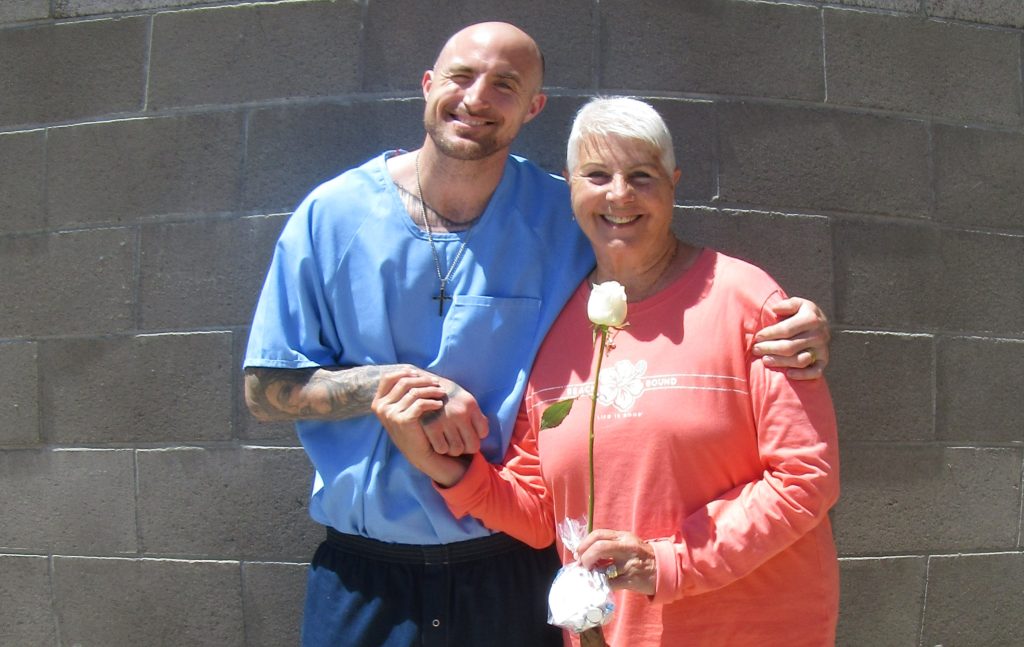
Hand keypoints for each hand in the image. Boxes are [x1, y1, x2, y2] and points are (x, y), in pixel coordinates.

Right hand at [371, 369, 487, 457]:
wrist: (420, 454)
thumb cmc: (414, 428)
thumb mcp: (403, 407)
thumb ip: (401, 391)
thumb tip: (410, 369)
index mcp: (378, 402)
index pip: (388, 377)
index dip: (404, 372)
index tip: (420, 373)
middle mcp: (381, 407)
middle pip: (403, 382)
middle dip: (423, 380)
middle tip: (437, 382)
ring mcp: (390, 414)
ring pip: (414, 392)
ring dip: (431, 390)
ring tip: (442, 393)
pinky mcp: (402, 420)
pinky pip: (420, 403)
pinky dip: (432, 402)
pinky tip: (440, 405)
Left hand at [576, 529, 656, 595]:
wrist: (664, 569)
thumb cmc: (641, 557)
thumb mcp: (628, 545)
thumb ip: (610, 545)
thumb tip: (585, 553)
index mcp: (623, 537)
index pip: (598, 534)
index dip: (584, 543)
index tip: (578, 553)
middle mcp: (627, 547)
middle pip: (598, 547)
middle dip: (585, 557)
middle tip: (582, 565)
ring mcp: (629, 564)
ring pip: (602, 567)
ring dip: (591, 572)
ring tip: (589, 575)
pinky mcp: (631, 579)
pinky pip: (610, 583)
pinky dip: (600, 584)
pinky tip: (599, 584)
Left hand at [752, 296, 830, 379]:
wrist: (822, 323)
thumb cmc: (803, 313)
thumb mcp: (798, 303)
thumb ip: (787, 304)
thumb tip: (775, 309)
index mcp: (811, 319)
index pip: (786, 330)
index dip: (770, 334)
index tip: (757, 337)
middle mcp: (819, 335)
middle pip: (790, 347)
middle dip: (769, 348)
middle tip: (755, 349)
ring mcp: (822, 349)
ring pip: (799, 360)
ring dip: (780, 362)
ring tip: (765, 360)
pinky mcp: (823, 361)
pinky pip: (815, 372)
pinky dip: (803, 375)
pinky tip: (788, 374)